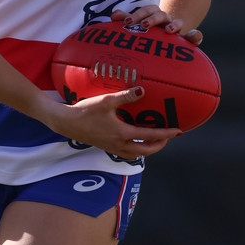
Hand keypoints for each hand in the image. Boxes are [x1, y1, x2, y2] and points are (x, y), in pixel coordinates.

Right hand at [48, 86, 179, 158]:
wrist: (66, 123)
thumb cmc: (85, 111)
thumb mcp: (106, 101)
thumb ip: (125, 96)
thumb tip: (142, 90)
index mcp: (122, 134)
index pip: (150, 136)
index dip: (166, 134)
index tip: (178, 131)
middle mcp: (119, 144)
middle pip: (146, 150)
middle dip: (160, 145)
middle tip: (169, 136)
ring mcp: (112, 147)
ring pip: (136, 154)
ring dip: (148, 149)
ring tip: (155, 140)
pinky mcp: (106, 146)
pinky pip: (127, 152)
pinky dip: (136, 149)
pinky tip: (134, 139)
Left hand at [111, 6, 203, 44]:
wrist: (173, 31)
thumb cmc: (152, 31)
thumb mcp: (140, 24)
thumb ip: (128, 19)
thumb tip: (114, 15)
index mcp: (153, 15)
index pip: (146, 11)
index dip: (136, 15)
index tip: (126, 22)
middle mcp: (165, 20)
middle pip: (159, 14)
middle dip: (151, 19)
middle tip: (143, 25)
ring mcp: (177, 28)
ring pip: (176, 22)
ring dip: (173, 24)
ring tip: (168, 31)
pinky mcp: (187, 39)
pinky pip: (194, 36)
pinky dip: (196, 35)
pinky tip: (196, 36)